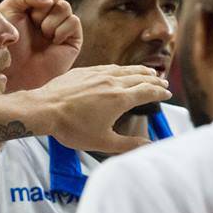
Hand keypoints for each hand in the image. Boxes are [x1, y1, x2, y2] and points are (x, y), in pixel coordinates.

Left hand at [0, 0, 82, 91]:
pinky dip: (62, 30)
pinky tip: (54, 41)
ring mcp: (60, 26)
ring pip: (64, 5)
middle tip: (33, 22)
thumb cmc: (8, 43)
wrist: (14, 71)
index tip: (24, 9)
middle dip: (41, 6)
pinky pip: (73, 21)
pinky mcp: (72, 39)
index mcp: (30, 5)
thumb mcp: (10, 10)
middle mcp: (47, 14)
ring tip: (42, 34)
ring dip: (50, 20)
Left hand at [31, 65, 170, 153]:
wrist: (44, 108)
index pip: (148, 91)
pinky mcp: (84, 71)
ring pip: (124, 69)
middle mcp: (112, 82)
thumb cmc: (72, 128)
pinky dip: (120, 68)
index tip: (167, 93)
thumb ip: (128, 144)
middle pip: (139, 77)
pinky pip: (108, 66)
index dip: (160, 92)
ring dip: (139, 71)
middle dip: (153, 80)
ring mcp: (97, 74)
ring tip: (148, 72)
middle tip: (162, 82)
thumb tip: (149, 145)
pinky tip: (120, 70)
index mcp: (120, 99)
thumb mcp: (103, 141)